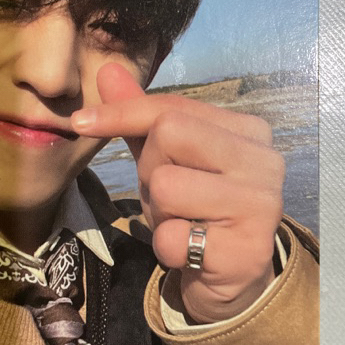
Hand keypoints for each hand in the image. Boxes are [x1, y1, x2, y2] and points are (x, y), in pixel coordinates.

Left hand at [71, 63, 284, 323]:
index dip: (122, 114)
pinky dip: (167, 249)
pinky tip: (192, 252)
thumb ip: (140, 116)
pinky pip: (173, 237)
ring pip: (166, 186)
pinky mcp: (249, 250)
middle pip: (169, 135)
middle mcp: (265, 160)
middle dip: (149, 170)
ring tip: (184, 223)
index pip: (172, 108)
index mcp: (249, 130)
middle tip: (168, 198)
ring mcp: (262, 205)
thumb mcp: (165, 158)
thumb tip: (108, 67)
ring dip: (158, 213)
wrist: (231, 277)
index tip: (80, 121)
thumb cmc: (195, 208)